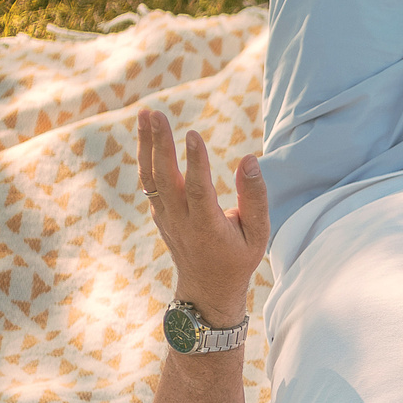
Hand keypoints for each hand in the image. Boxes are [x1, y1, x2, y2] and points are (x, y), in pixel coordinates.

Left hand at [139, 109, 267, 324]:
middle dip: (159, 143)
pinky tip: (146, 133)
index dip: (196, 163)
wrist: (207, 288)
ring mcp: (165, 217)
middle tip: (156, 113)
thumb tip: (250, 160)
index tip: (193, 134)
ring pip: (150, 177)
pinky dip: (145, 156)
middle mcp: (180, 220)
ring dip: (146, 144)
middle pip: (164, 178)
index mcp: (208, 227)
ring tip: (146, 113)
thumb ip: (255, 198)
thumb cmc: (238, 258)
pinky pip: (148, 181)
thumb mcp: (258, 234)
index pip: (198, 190)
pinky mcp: (159, 212)